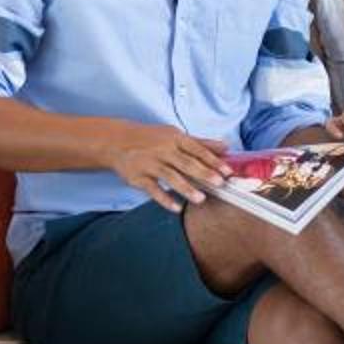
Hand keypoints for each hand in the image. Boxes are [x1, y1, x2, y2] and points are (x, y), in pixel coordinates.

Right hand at [100, 122, 227, 212]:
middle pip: (186, 163)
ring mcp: (150, 163)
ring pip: (170, 176)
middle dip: (203, 173)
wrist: (116, 141)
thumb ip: (200, 143)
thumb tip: (225, 147)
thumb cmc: (151, 139)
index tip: (227, 171)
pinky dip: (164, 199)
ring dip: (186, 188)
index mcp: (174, 138)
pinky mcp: (138, 177)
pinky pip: (153, 189)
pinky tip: (176, 207)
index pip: (197, 149)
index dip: (213, 160)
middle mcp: (163, 150)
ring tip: (200, 199)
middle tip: (219, 184)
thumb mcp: (174, 136)